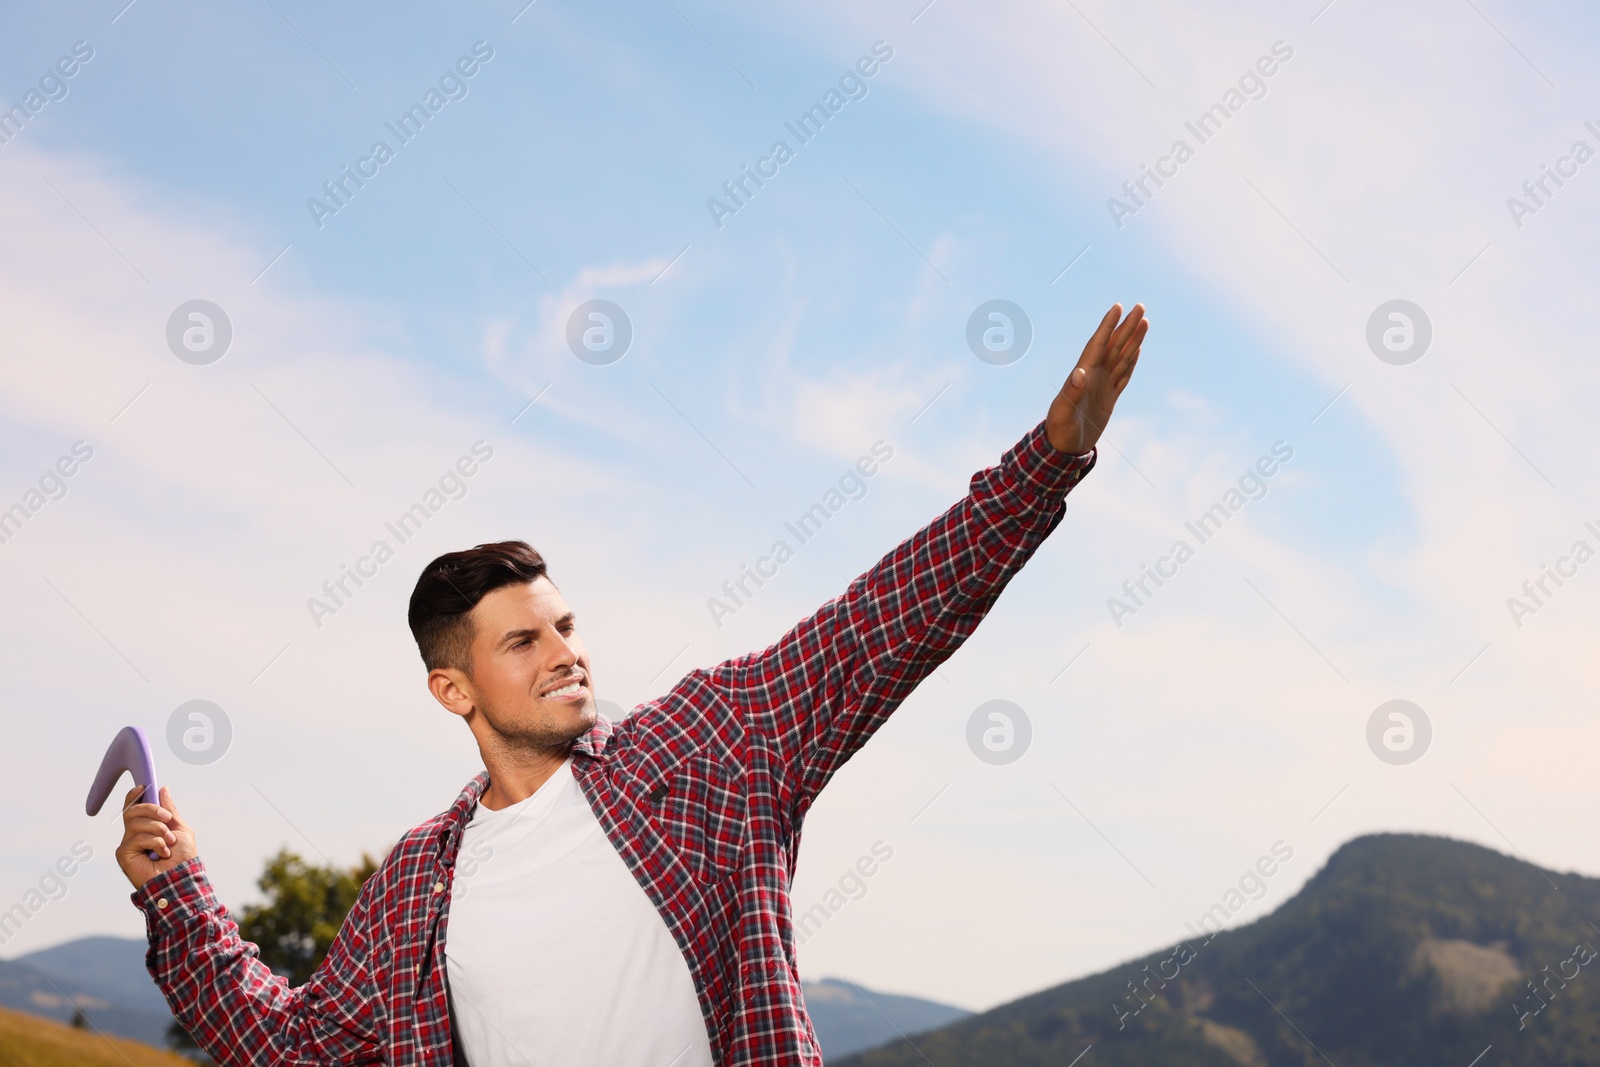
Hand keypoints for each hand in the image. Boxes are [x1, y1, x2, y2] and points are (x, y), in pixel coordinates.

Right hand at [116, 786, 196, 890]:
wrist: (181, 878)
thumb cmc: (183, 858)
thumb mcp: (180, 828)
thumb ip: (170, 810)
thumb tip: (163, 790)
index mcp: (147, 828)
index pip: (134, 808)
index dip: (135, 796)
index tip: (143, 786)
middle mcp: (134, 835)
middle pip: (132, 811)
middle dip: (152, 810)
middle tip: (167, 819)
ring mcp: (128, 844)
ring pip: (135, 822)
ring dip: (158, 829)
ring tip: (169, 842)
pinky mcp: (124, 854)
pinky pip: (136, 837)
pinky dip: (154, 842)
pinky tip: (161, 853)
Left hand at [1045, 303, 1147, 454]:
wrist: (1063, 449)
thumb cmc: (1059, 431)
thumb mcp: (1062, 413)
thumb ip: (1071, 392)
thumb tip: (1080, 373)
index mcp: (1083, 375)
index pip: (1098, 344)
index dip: (1108, 326)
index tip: (1118, 307)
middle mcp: (1093, 376)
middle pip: (1114, 345)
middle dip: (1127, 326)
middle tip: (1140, 306)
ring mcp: (1102, 386)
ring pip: (1121, 357)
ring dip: (1133, 339)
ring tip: (1144, 321)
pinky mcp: (1109, 398)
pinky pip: (1123, 375)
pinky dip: (1131, 361)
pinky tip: (1137, 349)